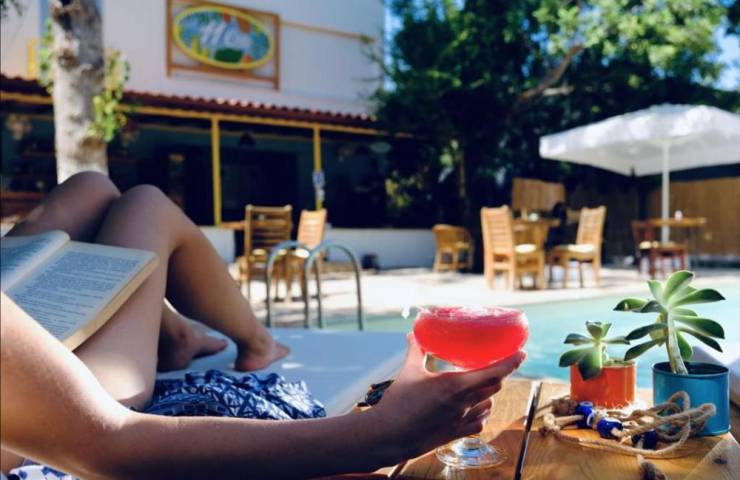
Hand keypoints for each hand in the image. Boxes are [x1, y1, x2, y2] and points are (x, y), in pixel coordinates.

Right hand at [368, 334, 525, 461]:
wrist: (389, 436)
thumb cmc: (397, 404)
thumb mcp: (408, 372)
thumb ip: (415, 352)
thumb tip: (413, 334)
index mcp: (454, 386)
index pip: (492, 373)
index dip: (510, 363)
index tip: (521, 353)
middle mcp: (462, 403)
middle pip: (494, 386)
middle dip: (501, 373)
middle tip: (503, 362)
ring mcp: (461, 420)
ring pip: (489, 403)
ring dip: (491, 392)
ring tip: (487, 382)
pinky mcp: (456, 433)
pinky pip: (480, 421)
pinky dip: (483, 411)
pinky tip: (478, 406)